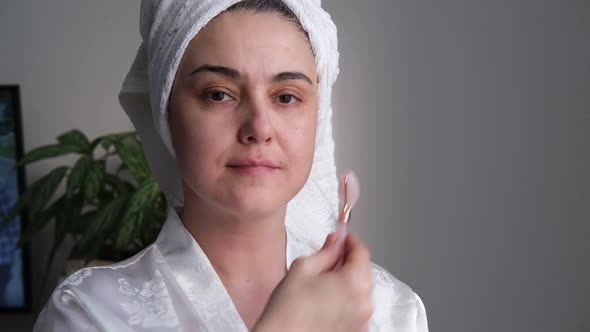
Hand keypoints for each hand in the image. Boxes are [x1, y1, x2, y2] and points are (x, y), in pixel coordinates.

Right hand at [253, 232, 373, 331]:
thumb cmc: (287, 312)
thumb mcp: (303, 268)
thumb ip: (325, 251)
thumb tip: (335, 242)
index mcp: (353, 283)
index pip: (362, 253)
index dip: (351, 241)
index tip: (344, 237)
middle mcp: (363, 303)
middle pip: (364, 271)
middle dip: (350, 261)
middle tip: (331, 257)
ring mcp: (361, 321)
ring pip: (361, 292)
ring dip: (349, 282)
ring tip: (324, 284)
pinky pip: (357, 310)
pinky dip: (348, 302)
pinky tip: (327, 302)